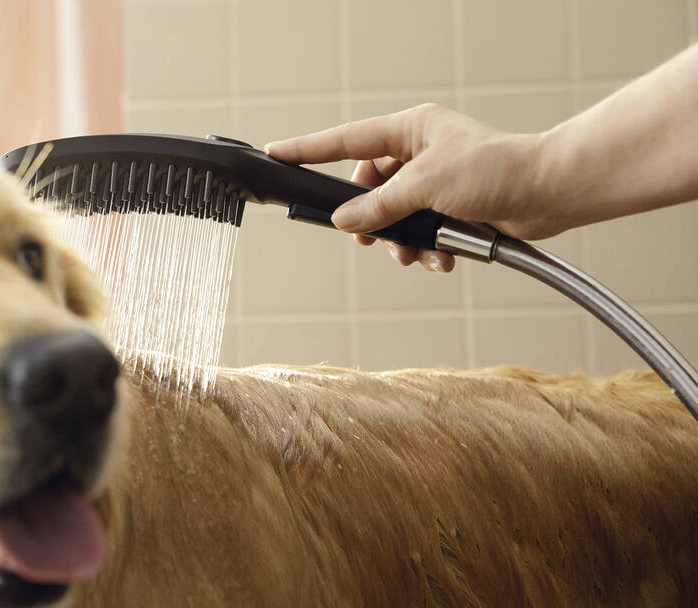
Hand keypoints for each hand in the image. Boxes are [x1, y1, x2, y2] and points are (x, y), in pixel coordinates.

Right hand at [265, 104, 562, 271]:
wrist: (552, 194)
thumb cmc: (499, 170)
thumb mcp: (426, 185)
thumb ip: (379, 205)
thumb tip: (346, 221)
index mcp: (411, 129)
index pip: (346, 140)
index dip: (309, 149)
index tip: (277, 153)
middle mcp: (420, 153)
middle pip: (369, 189)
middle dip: (371, 219)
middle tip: (366, 236)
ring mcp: (436, 183)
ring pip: (395, 217)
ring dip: (402, 241)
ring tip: (413, 253)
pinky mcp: (453, 210)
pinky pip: (421, 233)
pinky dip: (428, 249)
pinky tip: (442, 258)